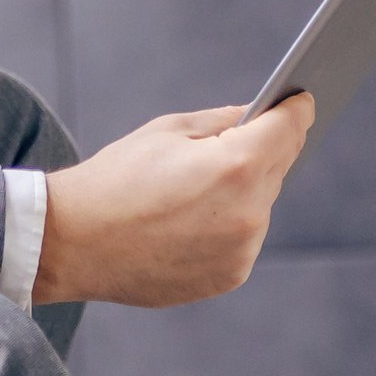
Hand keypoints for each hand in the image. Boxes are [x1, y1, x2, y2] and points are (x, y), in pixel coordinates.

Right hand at [34, 94, 309, 307]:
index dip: (296, 108)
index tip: (301, 99)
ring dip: (244, 192)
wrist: (73, 244)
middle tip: (245, 137)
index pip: (290, 128)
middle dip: (263, 149)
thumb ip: (224, 120)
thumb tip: (258, 117)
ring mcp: (242, 249)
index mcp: (237, 165)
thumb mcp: (168, 131)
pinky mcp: (230, 276)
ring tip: (201, 186)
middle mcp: (249, 211)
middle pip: (279, 166)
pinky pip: (244, 239)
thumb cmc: (116, 179)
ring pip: (261, 206)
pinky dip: (228, 226)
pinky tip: (193, 219)